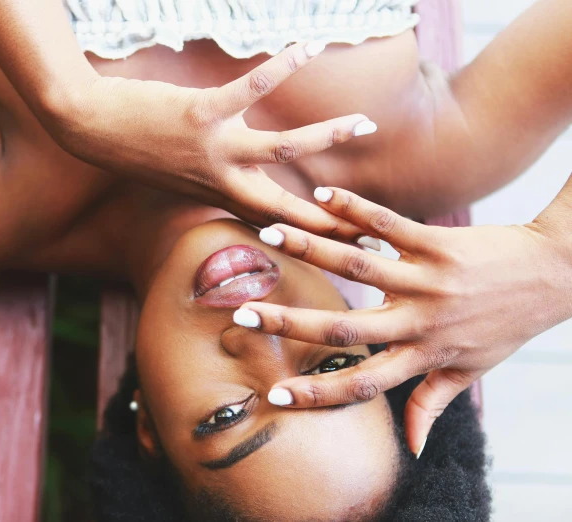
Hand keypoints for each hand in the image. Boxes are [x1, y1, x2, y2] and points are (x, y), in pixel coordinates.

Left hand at [48, 43, 377, 240]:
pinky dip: (282, 66)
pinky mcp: (201, 114)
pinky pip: (250, 89)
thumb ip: (219, 182)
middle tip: (373, 217)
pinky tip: (308, 45)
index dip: (312, 234)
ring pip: (281, 150)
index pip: (275, 221)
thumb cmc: (138, 151)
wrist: (90, 130)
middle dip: (330, 211)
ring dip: (325, 136)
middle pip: (287, 202)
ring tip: (362, 123)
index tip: (346, 244)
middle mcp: (221, 181)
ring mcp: (213, 149)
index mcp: (218, 196)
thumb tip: (248, 181)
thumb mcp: (183, 176)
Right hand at [236, 187, 571, 455]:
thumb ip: (432, 402)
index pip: (363, 383)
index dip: (318, 393)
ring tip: (269, 234)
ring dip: (310, 250)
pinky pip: (390, 225)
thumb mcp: (471, 369)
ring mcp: (428, 280)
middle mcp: (421, 322)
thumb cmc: (508, 324)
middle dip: (288, 323)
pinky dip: (353, 209)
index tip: (275, 396)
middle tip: (242, 315)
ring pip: (359, 267)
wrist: (557, 273)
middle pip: (345, 328)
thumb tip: (412, 446)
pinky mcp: (439, 242)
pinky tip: (322, 194)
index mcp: (424, 355)